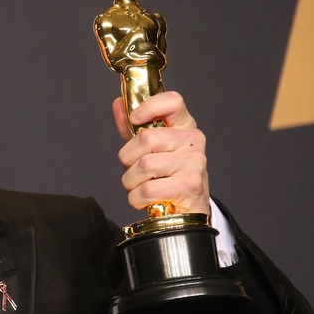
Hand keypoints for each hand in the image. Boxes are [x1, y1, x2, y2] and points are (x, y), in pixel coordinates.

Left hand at [112, 91, 209, 214]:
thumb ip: (132, 127)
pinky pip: (147, 189)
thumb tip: (118, 103)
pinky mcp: (190, 186)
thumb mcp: (147, 149)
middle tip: (135, 170)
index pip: (173, 101)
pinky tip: (146, 199)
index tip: (135, 119)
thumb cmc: (164, 176)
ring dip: (131, 181)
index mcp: (184, 126)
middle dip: (128, 158)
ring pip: (144, 165)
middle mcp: (192, 141)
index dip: (149, 106)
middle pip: (146, 138)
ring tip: (141, 186)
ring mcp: (194, 163)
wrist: (186, 211)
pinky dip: (137, 198)